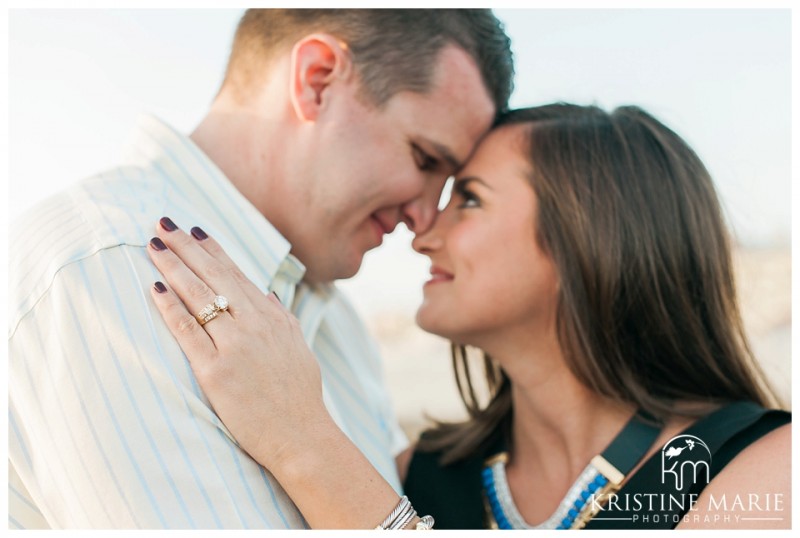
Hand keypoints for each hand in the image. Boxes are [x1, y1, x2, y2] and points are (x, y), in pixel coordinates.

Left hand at [146, 219, 329, 469]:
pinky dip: (170, 308)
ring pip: (199, 296)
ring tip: (153, 245)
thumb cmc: (299, 395)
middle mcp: (254, 324)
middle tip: (162, 222)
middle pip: (213, 276)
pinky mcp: (216, 371)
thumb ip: (282, 318)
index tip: (194, 229)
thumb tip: (267, 294)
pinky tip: (155, 289)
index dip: (213, 249)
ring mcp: (235, 346)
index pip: (236, 273)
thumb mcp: (298, 347)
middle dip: (186, 247)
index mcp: (272, 317)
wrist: (301, 435)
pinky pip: (188, 332)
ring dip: (174, 267)